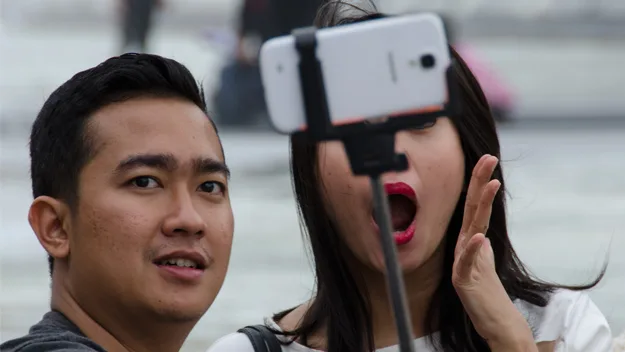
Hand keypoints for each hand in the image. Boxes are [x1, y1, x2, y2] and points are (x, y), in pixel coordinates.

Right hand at [452, 155, 535, 349]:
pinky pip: (467, 262)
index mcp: (470, 238)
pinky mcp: (463, 279)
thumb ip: (479, 240)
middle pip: (472, 208)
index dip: (480, 181)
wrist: (490, 318)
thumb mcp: (483, 257)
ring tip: (490, 186)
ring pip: (472, 228)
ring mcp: (462, 261)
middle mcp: (464, 245)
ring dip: (481, 206)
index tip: (488, 158)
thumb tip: (479, 227)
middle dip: (479, 182)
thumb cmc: (485, 287)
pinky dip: (473, 249)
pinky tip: (479, 237)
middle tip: (488, 159)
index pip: (475, 204)